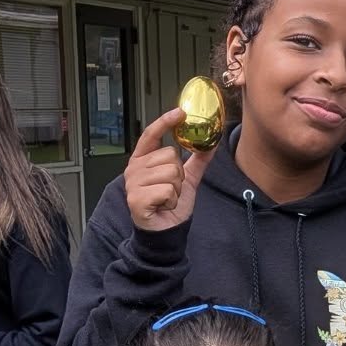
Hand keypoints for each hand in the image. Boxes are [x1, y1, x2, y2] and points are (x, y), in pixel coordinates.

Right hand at [124, 107, 215, 231]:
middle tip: (172, 189)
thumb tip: (212, 142)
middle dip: (178, 175)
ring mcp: (133, 183)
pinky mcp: (136, 198)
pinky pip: (167, 189)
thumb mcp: (188, 179)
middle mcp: (134, 168)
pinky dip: (172, 200)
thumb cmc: (171, 205)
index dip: (165, 122)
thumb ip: (197, 160)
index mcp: (143, 160)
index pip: (151, 134)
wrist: (166, 232)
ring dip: (176, 189)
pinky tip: (164, 206)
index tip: (180, 113)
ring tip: (168, 198)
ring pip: (171, 172)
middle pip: (170, 155)